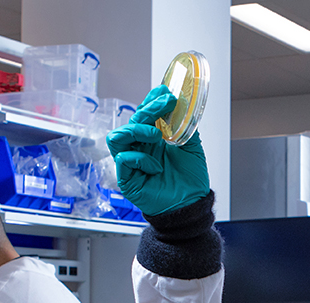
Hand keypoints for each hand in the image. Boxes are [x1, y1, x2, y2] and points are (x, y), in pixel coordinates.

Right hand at [105, 85, 209, 214]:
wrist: (191, 203)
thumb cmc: (190, 179)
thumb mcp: (192, 146)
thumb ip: (186, 126)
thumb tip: (184, 105)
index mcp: (152, 139)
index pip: (144, 114)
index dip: (151, 100)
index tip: (164, 91)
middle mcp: (139, 148)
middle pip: (132, 121)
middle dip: (148, 109)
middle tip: (166, 103)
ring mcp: (131, 162)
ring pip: (117, 137)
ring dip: (136, 130)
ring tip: (156, 135)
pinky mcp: (127, 178)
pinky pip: (123, 160)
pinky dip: (139, 159)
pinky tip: (156, 166)